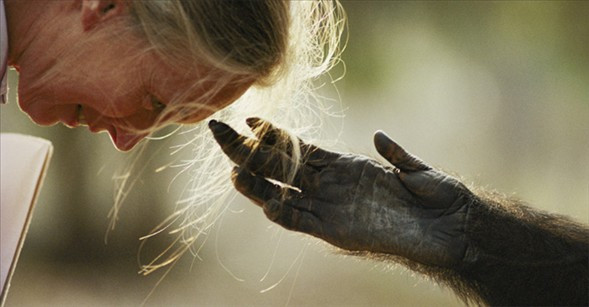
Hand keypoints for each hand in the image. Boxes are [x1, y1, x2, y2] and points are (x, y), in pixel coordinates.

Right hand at [209, 118, 471, 267]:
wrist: (452, 231)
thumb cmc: (437, 198)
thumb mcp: (414, 170)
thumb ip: (394, 154)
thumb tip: (377, 136)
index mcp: (345, 166)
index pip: (299, 147)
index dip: (273, 134)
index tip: (249, 118)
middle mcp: (331, 186)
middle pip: (280, 166)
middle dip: (248, 150)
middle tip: (219, 131)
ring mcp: (331, 208)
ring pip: (283, 194)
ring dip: (258, 184)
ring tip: (232, 170)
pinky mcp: (337, 231)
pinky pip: (303, 222)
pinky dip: (284, 213)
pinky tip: (267, 204)